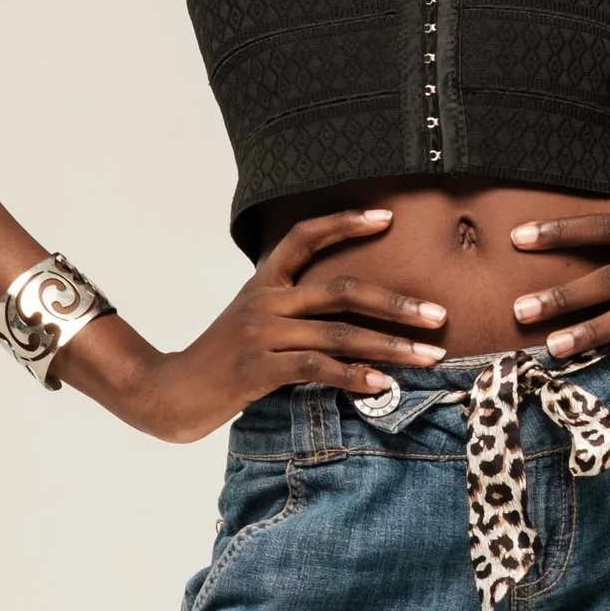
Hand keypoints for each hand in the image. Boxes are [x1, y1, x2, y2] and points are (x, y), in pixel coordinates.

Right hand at [67, 208, 448, 442]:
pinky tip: (381, 385)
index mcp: (263, 283)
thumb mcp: (253, 324)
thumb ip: (292, 314)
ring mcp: (261, 334)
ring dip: (390, 346)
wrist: (171, 393)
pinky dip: (353, 376)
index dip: (345, 223)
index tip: (387, 218)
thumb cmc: (221, 363)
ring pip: (338, 334)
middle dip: (396, 303)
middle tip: (439, 314)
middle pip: (340, 290)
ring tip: (429, 355)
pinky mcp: (258, 369)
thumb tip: (349, 318)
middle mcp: (265, 302)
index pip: (304, 237)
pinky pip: (316, 369)